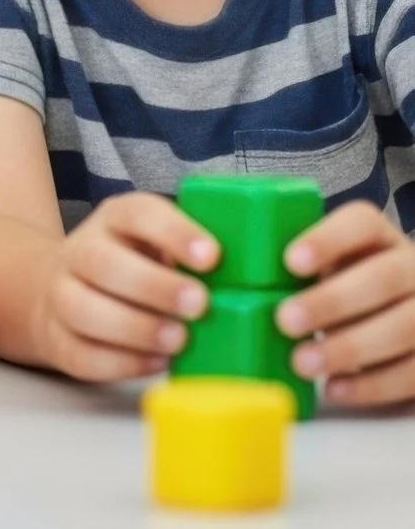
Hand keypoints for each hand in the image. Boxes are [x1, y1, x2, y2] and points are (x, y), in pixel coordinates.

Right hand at [30, 192, 212, 381]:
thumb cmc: (139, 268)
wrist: (66, 290)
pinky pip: (81, 353)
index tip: (213, 257)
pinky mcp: (58, 338)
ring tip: (179, 340)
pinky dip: (121, 362)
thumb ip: (196, 257)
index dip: (173, 233)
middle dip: (154, 285)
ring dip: (135, 327)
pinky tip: (157, 362)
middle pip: (102, 262)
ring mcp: (61, 295)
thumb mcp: (162, 246)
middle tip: (200, 304)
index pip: (136, 213)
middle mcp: (81, 252)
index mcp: (114, 221)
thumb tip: (259, 279)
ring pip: (82, 308)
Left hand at [279, 201, 414, 405]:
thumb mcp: (321, 266)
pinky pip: (413, 371)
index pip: (362, 223)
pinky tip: (334, 389)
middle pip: (384, 277)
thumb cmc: (338, 285)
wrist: (392, 313)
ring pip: (405, 326)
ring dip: (349, 348)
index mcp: (377, 237)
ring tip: (302, 363)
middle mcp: (411, 267)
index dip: (329, 239)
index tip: (290, 261)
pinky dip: (372, 384)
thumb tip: (216, 278)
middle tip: (285, 320)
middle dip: (333, 300)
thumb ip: (289, 266)